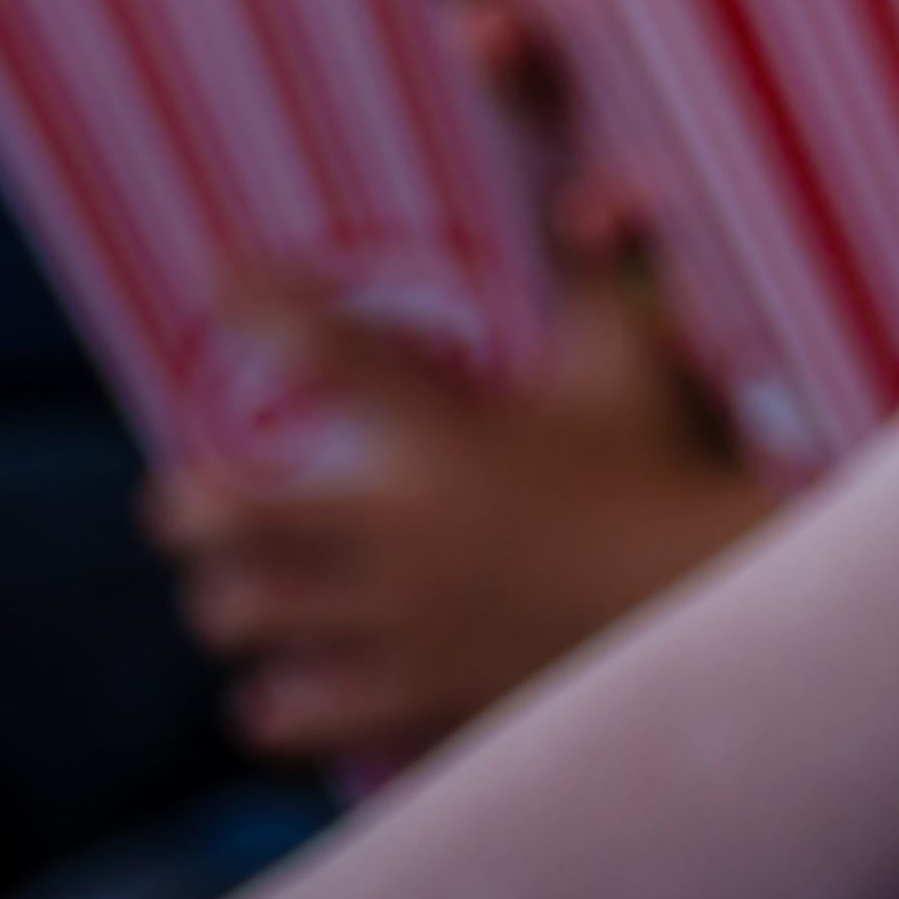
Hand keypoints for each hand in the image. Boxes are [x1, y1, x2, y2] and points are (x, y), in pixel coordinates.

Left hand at [145, 263, 775, 762]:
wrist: (708, 605)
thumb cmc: (666, 470)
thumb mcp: (630, 364)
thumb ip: (598, 275)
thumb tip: (610, 183)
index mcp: (449, 434)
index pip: (326, 347)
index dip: (258, 300)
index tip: (217, 273)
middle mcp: (402, 528)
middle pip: (226, 517)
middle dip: (189, 506)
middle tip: (193, 499)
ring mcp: (398, 621)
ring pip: (240, 616)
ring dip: (228, 598)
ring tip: (240, 589)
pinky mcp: (410, 697)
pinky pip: (287, 716)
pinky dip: (273, 700)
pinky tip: (291, 680)